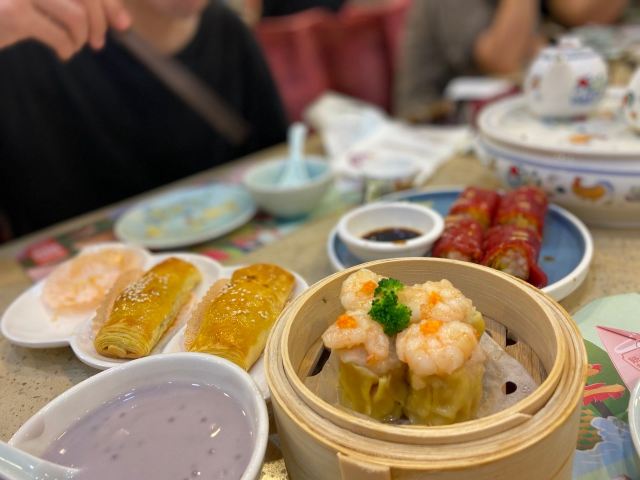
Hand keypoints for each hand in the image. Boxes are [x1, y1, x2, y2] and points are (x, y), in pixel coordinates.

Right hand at [0, 0, 130, 59]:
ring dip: (82, 38)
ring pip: (78, 16)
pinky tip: (62, 53)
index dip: (109, 3)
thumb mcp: (42, 0)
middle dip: (101, 23)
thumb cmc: (5, 10)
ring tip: (72, 45)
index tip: (121, 25)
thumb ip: (77, 2)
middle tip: (97, 44)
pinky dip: (68, 48)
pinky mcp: (13, 13)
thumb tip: (125, 22)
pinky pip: (60, 35)